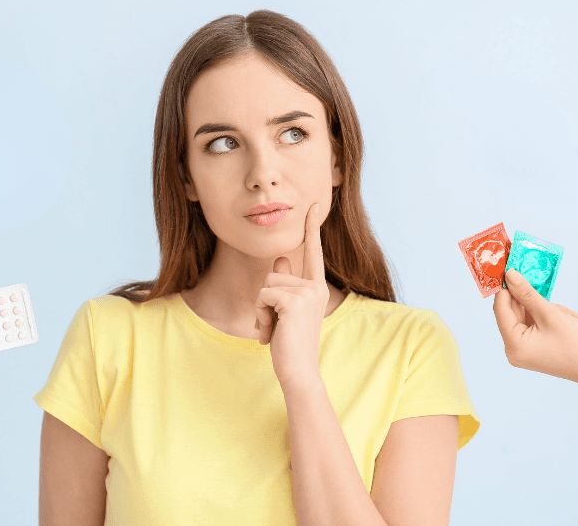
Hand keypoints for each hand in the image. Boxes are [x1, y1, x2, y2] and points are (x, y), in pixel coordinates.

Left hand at [254, 203, 328, 389]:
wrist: (298, 372)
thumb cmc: (290, 344)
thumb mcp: (285, 311)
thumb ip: (284, 284)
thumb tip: (280, 258)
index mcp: (317, 288)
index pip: (313, 252)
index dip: (311, 228)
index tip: (312, 205)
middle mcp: (316, 287)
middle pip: (273, 274)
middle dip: (265, 301)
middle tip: (276, 326)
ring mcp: (307, 294)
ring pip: (266, 285)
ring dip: (261, 310)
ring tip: (274, 330)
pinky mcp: (294, 302)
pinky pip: (263, 296)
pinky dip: (261, 316)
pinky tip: (271, 334)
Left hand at [493, 268, 577, 387]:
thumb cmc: (575, 343)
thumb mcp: (549, 313)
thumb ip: (526, 293)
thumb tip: (509, 275)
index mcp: (513, 345)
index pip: (500, 310)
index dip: (505, 289)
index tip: (512, 271)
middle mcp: (512, 351)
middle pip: (511, 314)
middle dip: (528, 301)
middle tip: (544, 293)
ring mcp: (521, 352)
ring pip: (523, 318)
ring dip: (540, 309)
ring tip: (563, 313)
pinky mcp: (530, 350)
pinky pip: (530, 326)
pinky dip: (543, 317)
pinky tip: (562, 318)